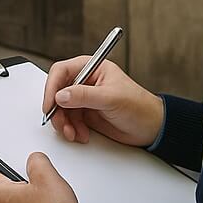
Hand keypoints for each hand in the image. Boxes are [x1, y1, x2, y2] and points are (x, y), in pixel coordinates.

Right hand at [43, 55, 163, 147]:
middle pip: (58, 91)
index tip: (51, 104)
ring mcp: (85, 99)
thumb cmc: (139, 106)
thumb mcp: (111, 98)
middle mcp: (86, 81)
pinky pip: (69, 120)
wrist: (151, 128)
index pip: (62, 71)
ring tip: (74, 133)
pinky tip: (81, 135)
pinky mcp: (86, 114)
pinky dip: (71, 129)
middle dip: (57, 110)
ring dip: (64, 123)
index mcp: (93, 68)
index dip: (52, 87)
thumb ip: (84, 96)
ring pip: (61, 109)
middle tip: (62, 124)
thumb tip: (61, 95)